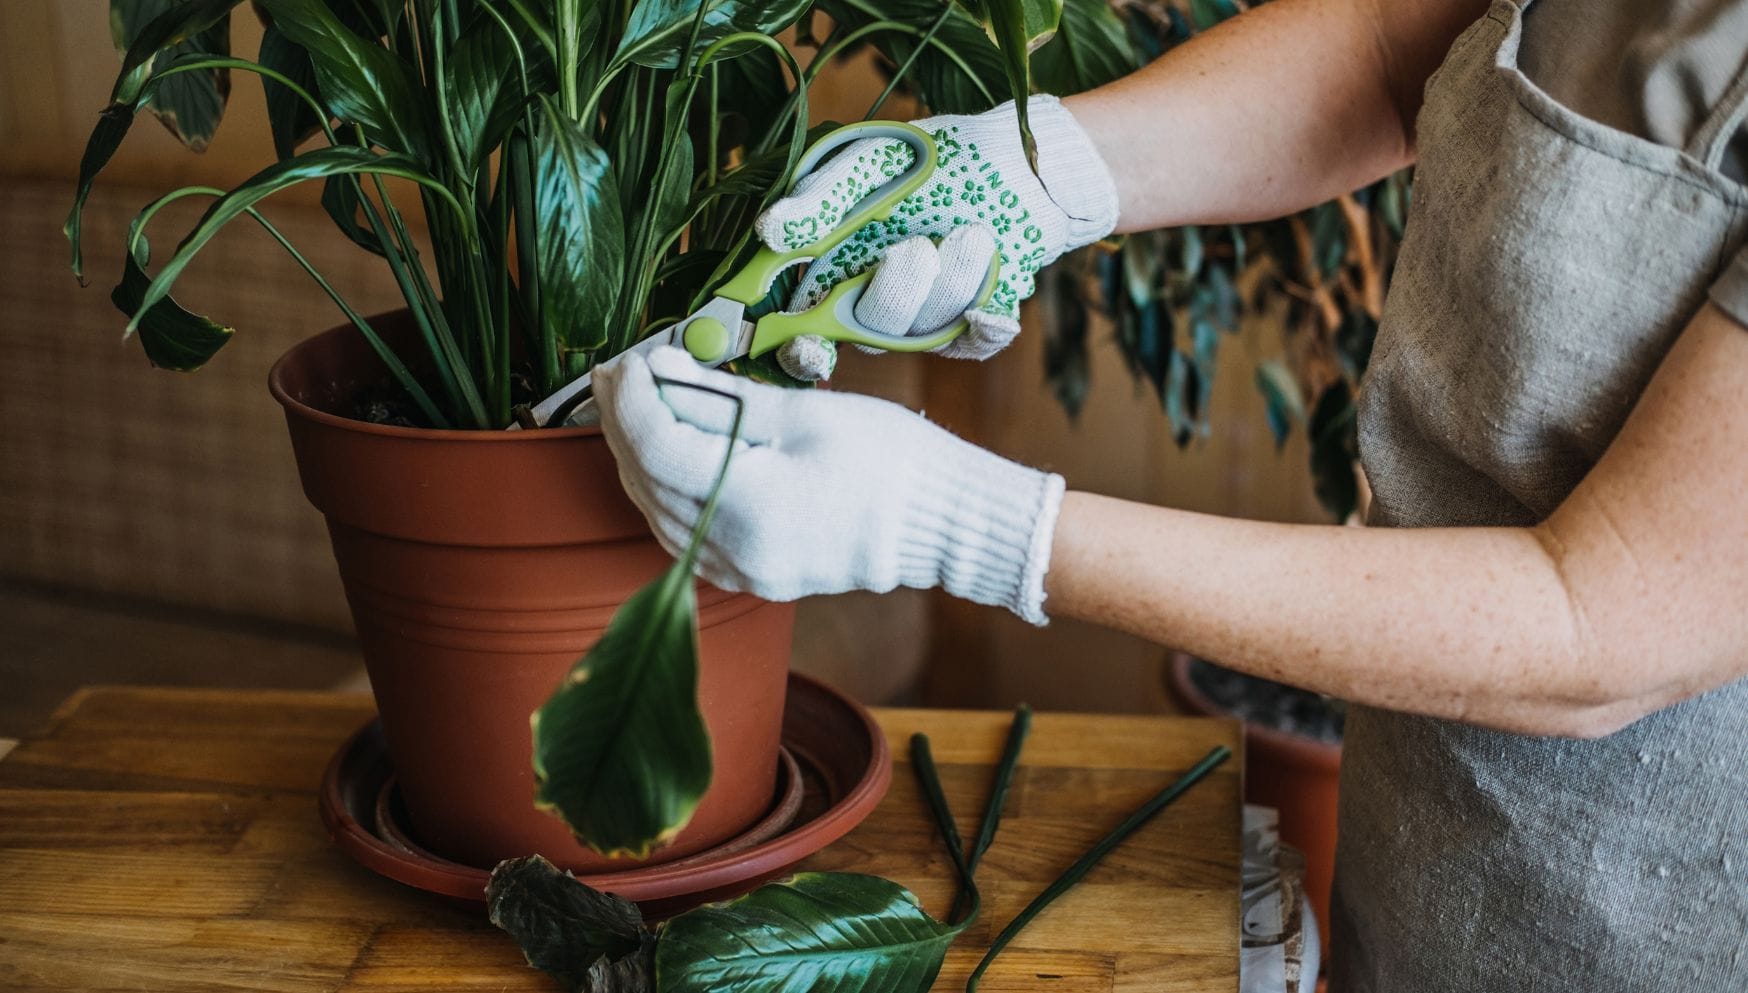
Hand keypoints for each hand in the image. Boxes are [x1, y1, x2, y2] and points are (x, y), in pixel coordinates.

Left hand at [592, 346, 1066, 623]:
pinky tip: (668, 454)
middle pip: (649, 481)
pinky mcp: (751, 575)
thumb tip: (659, 371)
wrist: (944, 524)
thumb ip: (721, 399)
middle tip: (620, 372)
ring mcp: (742, 571)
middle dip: (625, 423)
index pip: (658, 447)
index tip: (624, 360)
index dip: (631, 399)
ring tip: (638, 405)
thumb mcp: (804, 413)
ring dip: (640, 457)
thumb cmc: (892, 460)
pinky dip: (667, 491)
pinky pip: (685, 532)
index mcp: (751, 505)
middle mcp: (735, 551)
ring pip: (658, 511)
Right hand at [757, 96, 1118, 378]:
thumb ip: (822, 198)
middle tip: (919, 248)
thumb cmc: (931, 161)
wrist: (1016, 163)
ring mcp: (922, 321)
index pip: (802, 330)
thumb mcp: (870, 163)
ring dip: (951, 283)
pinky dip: (984, 324)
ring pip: (923, 334)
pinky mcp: (970, 326)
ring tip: (974, 233)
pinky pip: (971, 344)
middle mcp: (872, 304)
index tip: (812, 344)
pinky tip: (995, 288)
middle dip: (895, 295)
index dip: (800, 349)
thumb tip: (769, 232)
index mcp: (832, 272)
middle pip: (868, 335)